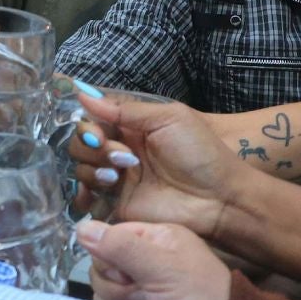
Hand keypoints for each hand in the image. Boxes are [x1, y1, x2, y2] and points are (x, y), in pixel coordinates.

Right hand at [68, 88, 236, 238]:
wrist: (219, 199)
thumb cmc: (200, 154)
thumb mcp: (168, 119)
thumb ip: (126, 109)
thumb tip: (82, 95)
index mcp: (132, 127)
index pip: (94, 119)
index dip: (88, 125)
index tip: (98, 133)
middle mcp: (120, 150)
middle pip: (82, 143)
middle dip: (92, 146)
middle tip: (120, 157)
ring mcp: (118, 178)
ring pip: (81, 167)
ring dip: (92, 168)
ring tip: (117, 176)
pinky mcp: (116, 204)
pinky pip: (87, 197)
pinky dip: (82, 194)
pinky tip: (93, 193)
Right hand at [77, 218, 231, 299]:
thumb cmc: (201, 297)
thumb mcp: (164, 268)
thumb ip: (123, 247)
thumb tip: (81, 229)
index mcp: (154, 237)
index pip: (108, 237)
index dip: (113, 256)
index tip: (132, 273)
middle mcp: (142, 259)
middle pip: (100, 265)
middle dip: (119, 284)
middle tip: (146, 293)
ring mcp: (136, 286)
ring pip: (100, 289)